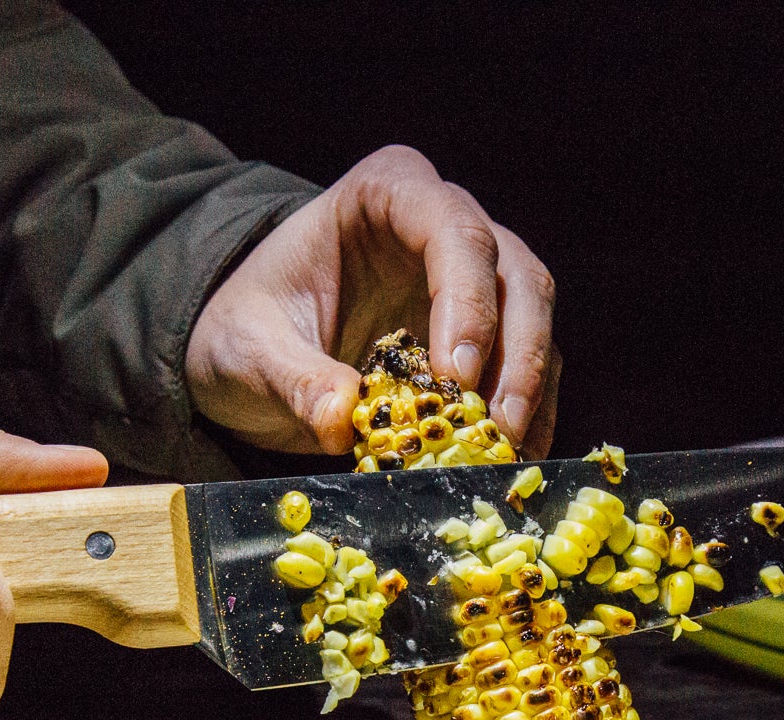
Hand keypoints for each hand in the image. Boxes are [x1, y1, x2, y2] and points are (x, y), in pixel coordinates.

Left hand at [186, 145, 558, 459]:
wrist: (252, 344)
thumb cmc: (250, 323)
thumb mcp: (249, 349)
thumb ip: (292, 379)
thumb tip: (342, 422)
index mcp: (388, 194)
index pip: (454, 229)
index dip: (467, 299)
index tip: (456, 374)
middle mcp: (446, 225)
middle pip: (515, 276)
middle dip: (517, 354)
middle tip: (496, 426)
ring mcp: (475, 279)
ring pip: (534, 322)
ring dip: (529, 391)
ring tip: (504, 454)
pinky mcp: (487, 335)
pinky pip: (529, 368)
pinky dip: (527, 416)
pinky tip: (509, 461)